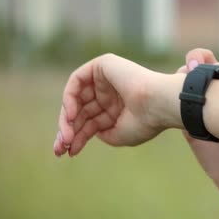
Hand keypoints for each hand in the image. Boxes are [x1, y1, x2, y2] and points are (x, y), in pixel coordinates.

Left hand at [53, 54, 168, 156]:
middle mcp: (110, 92)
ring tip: (66, 137)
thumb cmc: (145, 122)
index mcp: (117, 108)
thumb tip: (84, 130)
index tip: (67, 153)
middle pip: (80, 111)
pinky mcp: (102, 65)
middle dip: (67, 130)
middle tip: (60, 148)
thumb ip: (98, 132)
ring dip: (66, 119)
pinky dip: (69, 98)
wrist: (158, 105)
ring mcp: (105, 78)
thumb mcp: (116, 135)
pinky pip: (76, 81)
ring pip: (75, 99)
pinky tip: (70, 116)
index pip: (89, 122)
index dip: (77, 137)